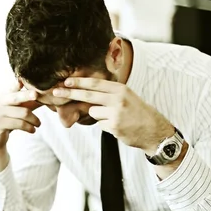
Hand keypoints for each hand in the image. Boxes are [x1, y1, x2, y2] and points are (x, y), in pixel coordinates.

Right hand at [0, 81, 41, 150]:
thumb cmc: (11, 117)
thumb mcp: (21, 107)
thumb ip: (32, 100)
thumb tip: (51, 93)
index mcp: (7, 94)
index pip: (14, 86)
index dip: (19, 83)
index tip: (24, 79)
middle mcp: (1, 101)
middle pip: (17, 97)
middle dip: (26, 95)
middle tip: (35, 95)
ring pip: (23, 113)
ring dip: (34, 120)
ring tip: (38, 124)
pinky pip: (19, 124)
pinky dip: (29, 128)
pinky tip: (33, 130)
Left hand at [52, 77, 173, 154]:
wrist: (154, 130)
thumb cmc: (138, 112)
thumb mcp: (126, 96)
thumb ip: (108, 93)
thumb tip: (85, 91)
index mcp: (120, 89)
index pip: (95, 83)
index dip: (79, 82)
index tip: (65, 81)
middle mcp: (118, 99)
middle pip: (87, 95)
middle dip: (69, 93)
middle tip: (55, 92)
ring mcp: (116, 113)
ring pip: (93, 112)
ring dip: (99, 116)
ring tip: (115, 118)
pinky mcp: (114, 126)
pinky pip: (100, 124)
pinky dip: (106, 126)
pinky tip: (119, 126)